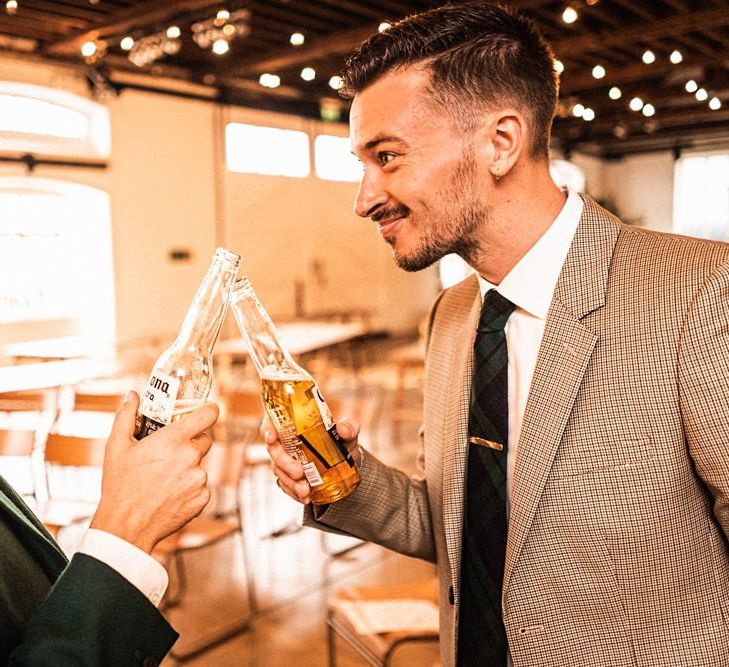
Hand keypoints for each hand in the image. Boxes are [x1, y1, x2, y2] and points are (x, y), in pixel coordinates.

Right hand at [89, 391, 218, 552]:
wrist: (126, 527)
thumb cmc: (120, 485)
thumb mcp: (116, 447)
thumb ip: (126, 416)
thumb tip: (132, 397)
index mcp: (174, 440)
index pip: (209, 414)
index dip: (209, 410)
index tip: (205, 410)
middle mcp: (191, 457)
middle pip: (204, 439)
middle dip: (191, 442)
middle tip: (170, 452)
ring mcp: (199, 479)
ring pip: (200, 465)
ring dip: (188, 468)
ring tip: (164, 479)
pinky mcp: (203, 498)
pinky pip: (201, 486)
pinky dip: (190, 488)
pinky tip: (170, 494)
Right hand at [260, 416, 360, 505]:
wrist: (345, 463)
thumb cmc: (342, 441)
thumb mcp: (348, 433)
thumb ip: (349, 428)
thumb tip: (343, 429)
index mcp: (294, 424)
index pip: (272, 422)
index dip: (268, 430)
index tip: (271, 439)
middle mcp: (285, 441)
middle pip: (274, 450)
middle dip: (284, 463)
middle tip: (299, 472)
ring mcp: (285, 460)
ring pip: (278, 470)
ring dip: (289, 482)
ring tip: (305, 491)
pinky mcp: (290, 477)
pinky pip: (286, 485)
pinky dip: (293, 493)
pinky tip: (304, 498)